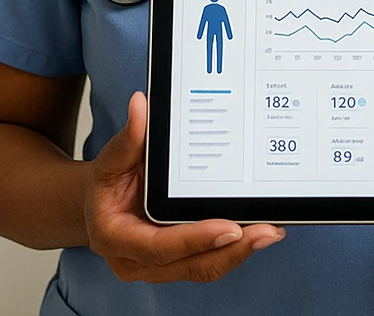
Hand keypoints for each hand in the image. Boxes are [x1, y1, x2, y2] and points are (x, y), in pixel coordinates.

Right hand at [84, 91, 283, 281]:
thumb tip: (141, 105)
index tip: (231, 228)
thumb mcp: (111, 159)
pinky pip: (209, 261)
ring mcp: (158, 268)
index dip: (196, 240)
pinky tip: (258, 231)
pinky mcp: (179, 263)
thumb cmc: (107, 184)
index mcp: (115, 238)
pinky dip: (233, 249)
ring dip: (239, 253)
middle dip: (232, 251)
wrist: (103, 203)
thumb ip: (128, 138)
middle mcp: (136, 261)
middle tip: (266, 232)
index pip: (159, 247)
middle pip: (190, 265)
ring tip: (271, 231)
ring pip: (204, 268)